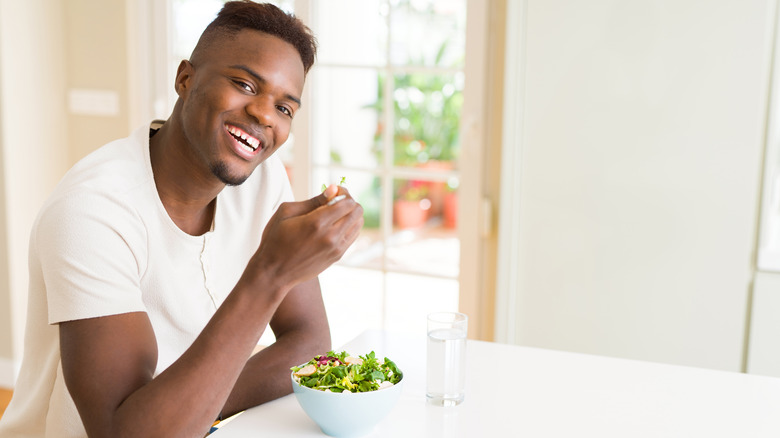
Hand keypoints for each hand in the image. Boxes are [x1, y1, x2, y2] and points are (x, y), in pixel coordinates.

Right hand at [246, 184, 363, 290]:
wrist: (274, 272)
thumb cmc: (275, 239)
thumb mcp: (286, 212)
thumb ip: (313, 200)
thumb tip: (334, 189)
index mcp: (316, 222)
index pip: (347, 202)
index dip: (343, 192)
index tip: (333, 192)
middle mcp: (330, 236)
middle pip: (357, 211)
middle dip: (349, 201)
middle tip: (335, 201)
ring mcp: (336, 248)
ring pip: (358, 223)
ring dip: (350, 214)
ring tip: (334, 214)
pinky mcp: (337, 257)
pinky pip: (353, 236)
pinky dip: (348, 227)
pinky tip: (334, 226)